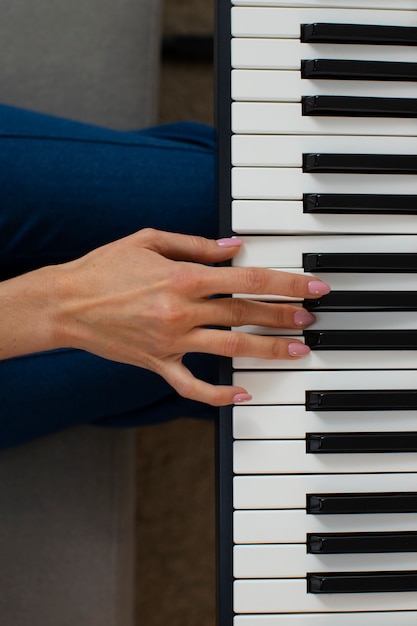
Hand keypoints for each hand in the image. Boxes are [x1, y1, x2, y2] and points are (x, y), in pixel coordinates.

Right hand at [55, 228, 330, 405]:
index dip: (285, 284)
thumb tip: (234, 247)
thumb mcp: (149, 240)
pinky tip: (242, 394)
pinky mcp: (157, 363)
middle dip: (283, 315)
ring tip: (296, 350)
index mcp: (182, 278)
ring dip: (267, 350)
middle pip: (245, 315)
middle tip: (309, 318)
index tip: (311, 288)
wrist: (64, 303)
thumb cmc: (104, 267)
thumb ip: (196, 244)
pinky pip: (192, 386)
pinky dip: (218, 394)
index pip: (247, 281)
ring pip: (230, 348)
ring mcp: (170, 341)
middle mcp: (180, 311)